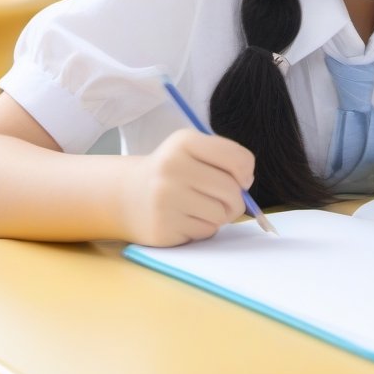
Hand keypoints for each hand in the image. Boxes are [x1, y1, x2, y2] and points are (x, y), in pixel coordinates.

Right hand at [119, 128, 254, 246]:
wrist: (127, 195)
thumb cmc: (172, 172)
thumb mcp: (193, 150)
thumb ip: (225, 159)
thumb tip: (245, 186)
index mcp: (184, 142)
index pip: (238, 158)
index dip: (246, 172)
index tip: (239, 177)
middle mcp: (172, 167)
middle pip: (231, 190)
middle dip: (235, 199)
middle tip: (222, 198)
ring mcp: (165, 199)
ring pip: (220, 214)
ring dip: (219, 215)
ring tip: (200, 206)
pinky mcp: (163, 227)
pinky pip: (205, 231)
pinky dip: (203, 227)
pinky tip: (185, 218)